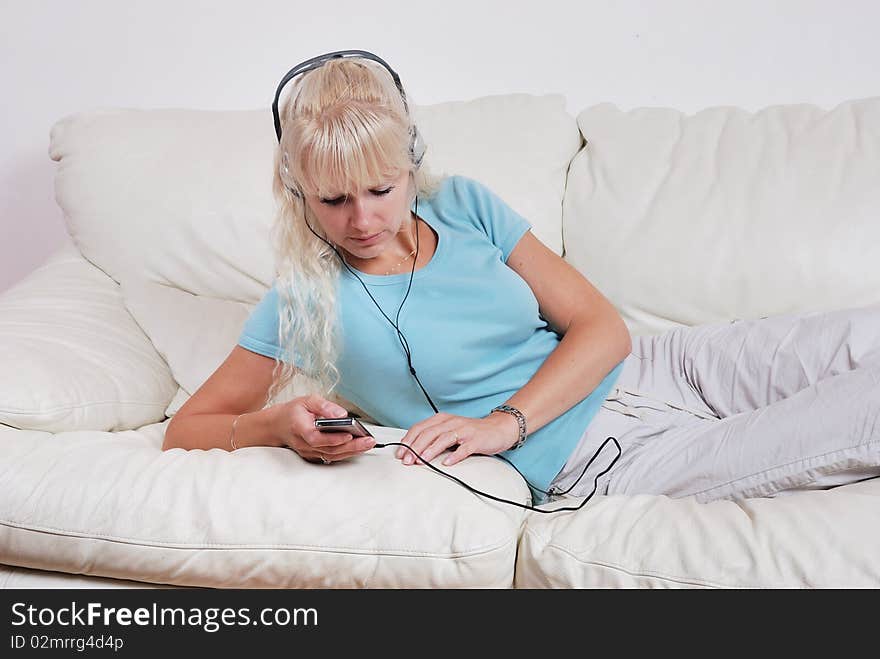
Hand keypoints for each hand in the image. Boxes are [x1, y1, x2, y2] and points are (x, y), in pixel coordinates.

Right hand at [273, 394, 374, 463]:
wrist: (278, 425)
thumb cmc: (293, 412)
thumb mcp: (307, 401)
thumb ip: (324, 406)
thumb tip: (340, 414)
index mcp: (300, 428)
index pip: (316, 437)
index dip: (333, 438)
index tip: (349, 434)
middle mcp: (304, 443)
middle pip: (329, 449)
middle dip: (351, 446)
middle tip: (368, 441)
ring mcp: (308, 452)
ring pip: (332, 455)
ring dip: (352, 451)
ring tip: (368, 443)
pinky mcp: (314, 455)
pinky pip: (331, 456)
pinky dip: (346, 453)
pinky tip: (359, 447)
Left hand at [394, 411, 519, 466]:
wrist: (498, 428)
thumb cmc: (470, 432)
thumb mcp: (449, 431)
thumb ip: (433, 437)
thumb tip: (412, 450)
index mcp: (442, 419)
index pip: (420, 428)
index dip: (408, 440)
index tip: (399, 453)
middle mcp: (451, 422)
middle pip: (429, 433)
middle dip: (415, 447)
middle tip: (406, 460)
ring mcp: (464, 430)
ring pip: (444, 439)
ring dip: (431, 450)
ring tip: (421, 460)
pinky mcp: (476, 440)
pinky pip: (464, 448)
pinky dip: (455, 455)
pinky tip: (447, 463)